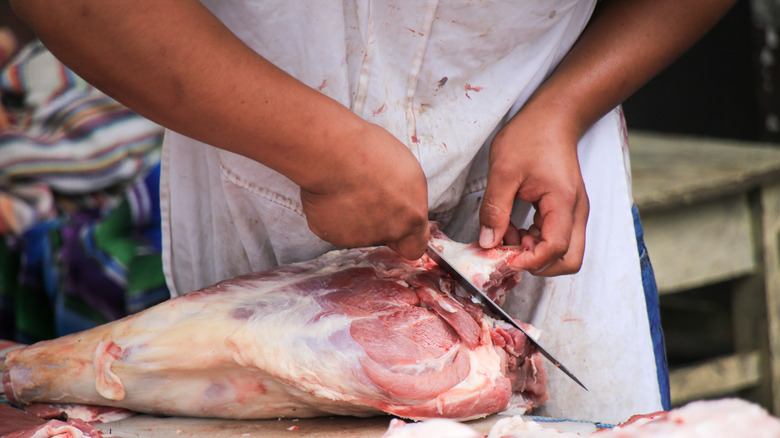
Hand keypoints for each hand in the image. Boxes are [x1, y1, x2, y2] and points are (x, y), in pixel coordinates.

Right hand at [300, 122, 429, 259]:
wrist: (336, 154)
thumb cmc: (370, 151)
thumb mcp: (407, 170)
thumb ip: (408, 197)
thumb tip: (402, 202)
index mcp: (413, 214)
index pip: (415, 246)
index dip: (406, 238)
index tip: (399, 228)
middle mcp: (391, 230)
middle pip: (385, 234)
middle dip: (378, 220)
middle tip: (367, 194)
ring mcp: (362, 236)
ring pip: (358, 231)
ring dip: (354, 216)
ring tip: (347, 188)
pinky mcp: (335, 235)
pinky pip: (335, 227)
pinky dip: (332, 215)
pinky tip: (332, 195)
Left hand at [478, 106, 588, 275]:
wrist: (552, 117)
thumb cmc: (530, 136)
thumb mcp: (503, 171)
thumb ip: (495, 209)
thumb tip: (488, 242)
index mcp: (563, 203)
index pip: (556, 249)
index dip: (530, 260)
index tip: (505, 258)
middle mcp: (575, 212)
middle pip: (569, 260)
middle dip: (538, 264)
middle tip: (509, 251)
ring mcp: (572, 212)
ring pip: (561, 251)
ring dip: (532, 251)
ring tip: (504, 233)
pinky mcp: (564, 210)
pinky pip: (553, 237)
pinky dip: (532, 240)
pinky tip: (511, 226)